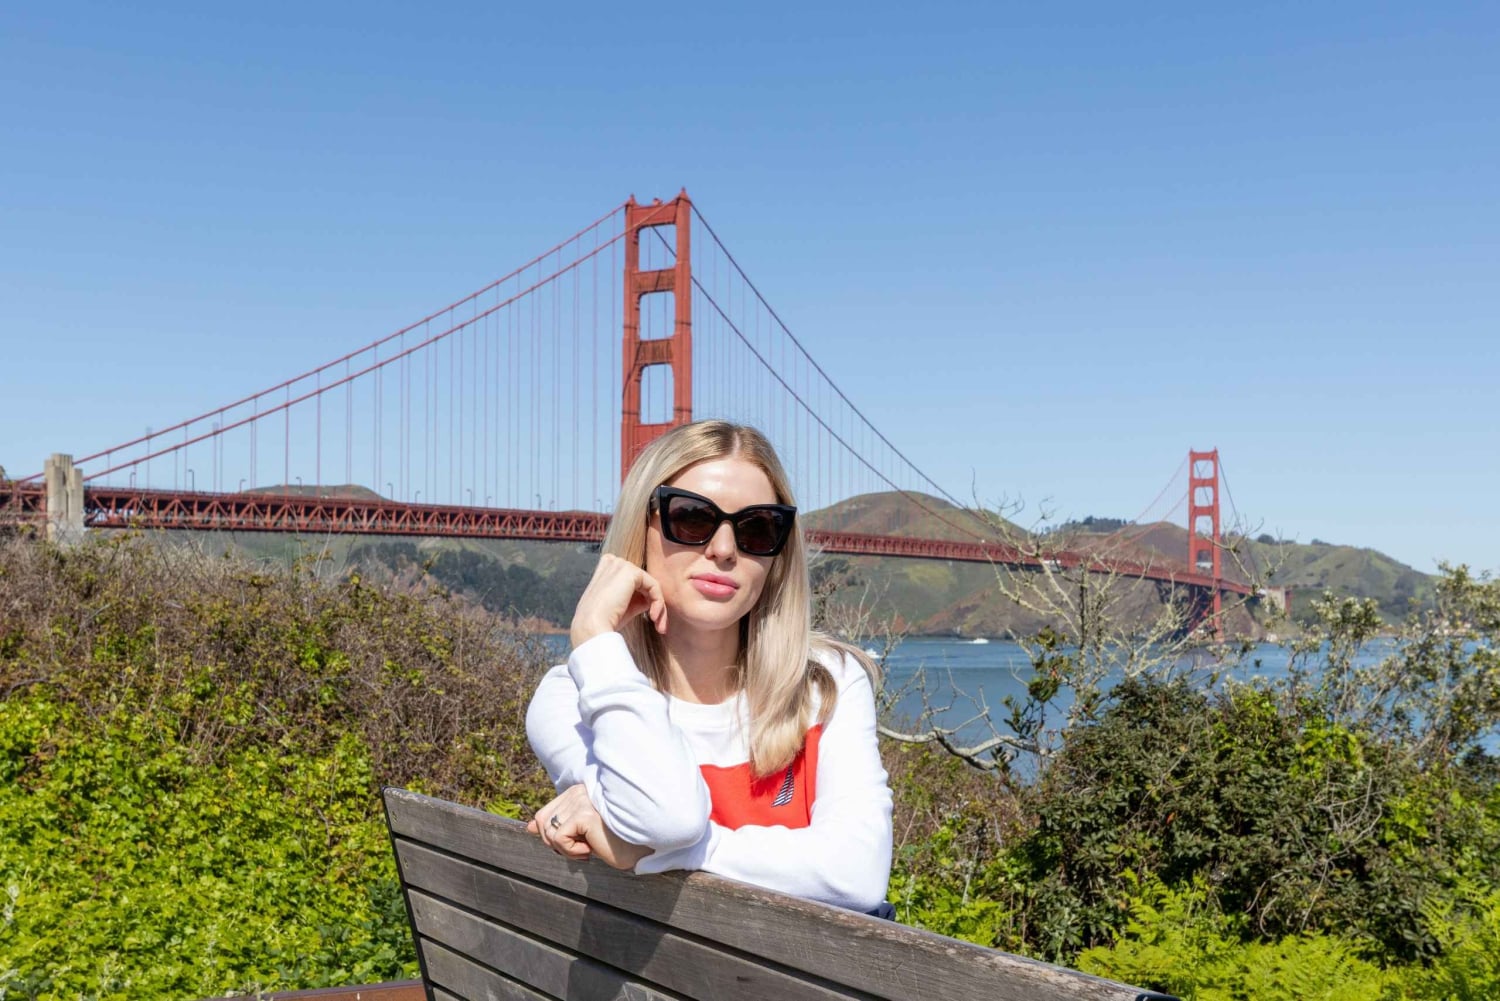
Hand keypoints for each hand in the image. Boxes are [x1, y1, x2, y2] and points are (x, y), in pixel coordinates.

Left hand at [526, 784, 653, 870]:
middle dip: (557, 843)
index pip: (545, 813)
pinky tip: (591, 850)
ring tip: (588, 849)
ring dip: (566, 849)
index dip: (551, 835)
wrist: (641, 848)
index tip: (576, 844)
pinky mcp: (584, 814)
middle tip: (581, 849)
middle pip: (543, 822)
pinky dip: (571, 852)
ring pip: (549, 831)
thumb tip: (529, 828)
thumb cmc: (614, 841)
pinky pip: (558, 839)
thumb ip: (556, 826)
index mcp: (578, 791)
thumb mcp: (580, 834)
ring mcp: (581, 800)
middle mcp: (578, 791)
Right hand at [570, 554, 666, 647]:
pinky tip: (652, 617)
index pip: (633, 580)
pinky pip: (654, 586)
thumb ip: (636, 598)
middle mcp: (612, 562)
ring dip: (658, 605)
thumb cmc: (603, 621)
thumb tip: (652, 600)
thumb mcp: (621, 606)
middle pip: (643, 582)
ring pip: (651, 584)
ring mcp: (621, 565)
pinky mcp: (631, 572)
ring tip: (657, 624)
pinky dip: (658, 603)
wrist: (592, 627)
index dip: (643, 598)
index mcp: (605, 568)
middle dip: (654, 603)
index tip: (649, 618)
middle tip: (658, 624)